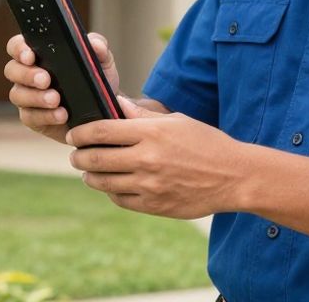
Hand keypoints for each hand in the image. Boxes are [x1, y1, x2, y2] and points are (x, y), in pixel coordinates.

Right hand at [3, 31, 119, 144]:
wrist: (104, 112)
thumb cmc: (96, 80)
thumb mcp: (102, 61)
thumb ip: (99, 47)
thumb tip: (93, 43)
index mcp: (38, 54)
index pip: (17, 46)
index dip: (19, 49)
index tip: (30, 56)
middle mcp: (27, 74)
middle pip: (11, 70)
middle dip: (27, 74)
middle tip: (46, 80)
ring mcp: (27, 98)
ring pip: (17, 95)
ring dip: (35, 97)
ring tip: (56, 100)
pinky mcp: (34, 119)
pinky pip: (30, 117)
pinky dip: (46, 116)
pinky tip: (61, 115)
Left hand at [65, 96, 248, 219]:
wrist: (234, 177)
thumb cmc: (206, 143)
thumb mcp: (176, 121)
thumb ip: (142, 115)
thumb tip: (116, 103)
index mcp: (151, 133)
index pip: (102, 131)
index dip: (81, 132)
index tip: (74, 134)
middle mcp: (147, 160)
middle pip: (97, 158)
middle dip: (79, 156)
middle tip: (75, 154)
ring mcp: (150, 185)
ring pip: (103, 182)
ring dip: (90, 176)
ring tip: (88, 171)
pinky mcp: (154, 206)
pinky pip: (120, 199)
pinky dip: (110, 191)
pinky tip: (111, 185)